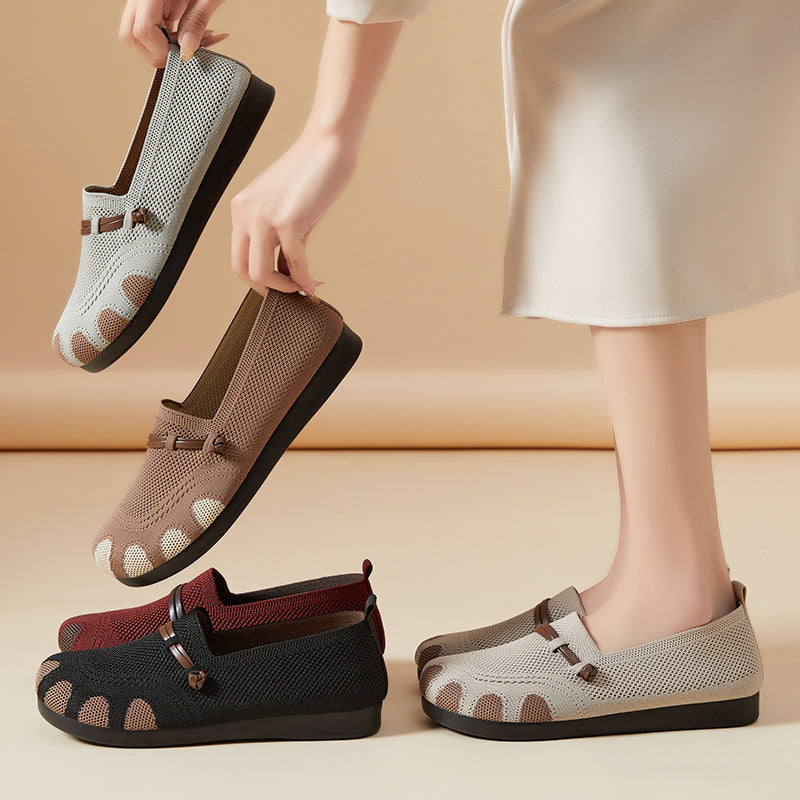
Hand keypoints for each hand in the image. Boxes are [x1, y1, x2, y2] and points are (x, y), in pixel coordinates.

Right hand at [119, 0, 228, 66]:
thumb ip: (196, 23)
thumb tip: (186, 51)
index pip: (141, 29)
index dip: (160, 50)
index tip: (181, 54)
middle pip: (129, 34)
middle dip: (154, 53)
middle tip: (179, 54)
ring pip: (134, 34)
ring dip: (159, 48)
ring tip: (185, 43)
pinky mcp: (150, 3)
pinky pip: (147, 27)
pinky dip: (165, 40)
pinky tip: (184, 36)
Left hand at [230, 130, 357, 296]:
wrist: (328, 144)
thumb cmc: (313, 172)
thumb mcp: (289, 210)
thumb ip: (283, 241)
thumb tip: (291, 273)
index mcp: (241, 208)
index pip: (238, 257)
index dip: (259, 278)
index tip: (283, 283)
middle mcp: (244, 213)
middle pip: (243, 270)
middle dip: (268, 288)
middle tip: (290, 292)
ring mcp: (262, 217)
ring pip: (261, 273)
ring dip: (285, 288)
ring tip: (304, 287)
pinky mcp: (286, 220)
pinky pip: (293, 263)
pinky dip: (304, 279)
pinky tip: (314, 283)